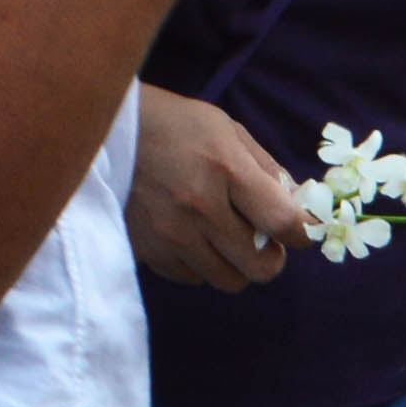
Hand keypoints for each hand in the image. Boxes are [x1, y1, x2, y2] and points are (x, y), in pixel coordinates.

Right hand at [128, 87, 307, 293]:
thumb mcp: (228, 130)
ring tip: (224, 235)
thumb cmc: (176, 126)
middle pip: (260, 268)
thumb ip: (268, 170)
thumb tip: (301, 209)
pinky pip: (194, 278)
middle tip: (263, 239)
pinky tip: (194, 236)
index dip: (302, 234)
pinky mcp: (148, 250)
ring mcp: (170, 234)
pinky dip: (202, 264)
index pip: (282, 222)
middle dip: (271, 257)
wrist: (103, 131)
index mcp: (225, 168)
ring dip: (236, 263)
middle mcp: (198, 207)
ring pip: (229, 280)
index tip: (301, 232)